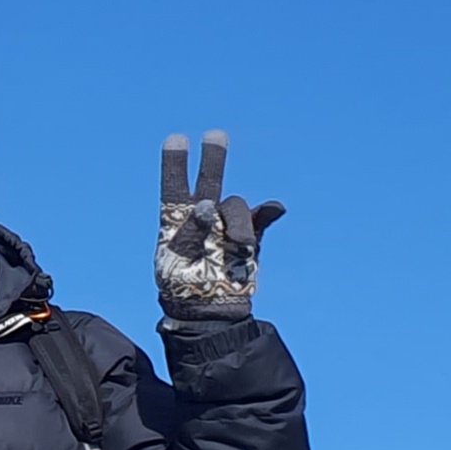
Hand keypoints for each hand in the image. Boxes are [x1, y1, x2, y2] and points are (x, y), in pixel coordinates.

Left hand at [156, 132, 284, 320]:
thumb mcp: (176, 261)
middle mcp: (203, 218)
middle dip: (214, 158)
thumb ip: (191, 231)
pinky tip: (274, 208)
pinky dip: (268, 212)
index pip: (175, 186)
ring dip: (238, 223)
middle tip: (216, 135)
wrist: (207, 314)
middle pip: (210, 181)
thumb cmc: (182, 289)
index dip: (175, 163)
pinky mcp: (250, 240)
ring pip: (236, 207)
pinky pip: (261, 220)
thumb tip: (207, 205)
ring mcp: (227, 227)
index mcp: (176, 221)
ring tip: (239, 246)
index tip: (176, 138)